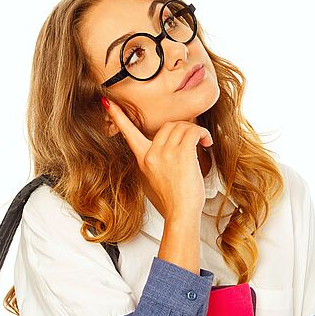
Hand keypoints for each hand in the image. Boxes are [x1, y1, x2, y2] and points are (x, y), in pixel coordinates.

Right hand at [102, 99, 212, 219]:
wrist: (181, 213)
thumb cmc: (175, 200)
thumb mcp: (158, 177)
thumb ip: (159, 159)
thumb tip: (174, 143)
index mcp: (144, 159)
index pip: (128, 133)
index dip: (118, 117)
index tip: (108, 102)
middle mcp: (152, 154)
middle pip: (167, 125)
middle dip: (183, 128)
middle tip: (193, 139)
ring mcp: (166, 153)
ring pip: (182, 126)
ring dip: (196, 132)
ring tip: (202, 142)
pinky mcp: (181, 154)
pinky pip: (193, 132)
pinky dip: (203, 135)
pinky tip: (206, 143)